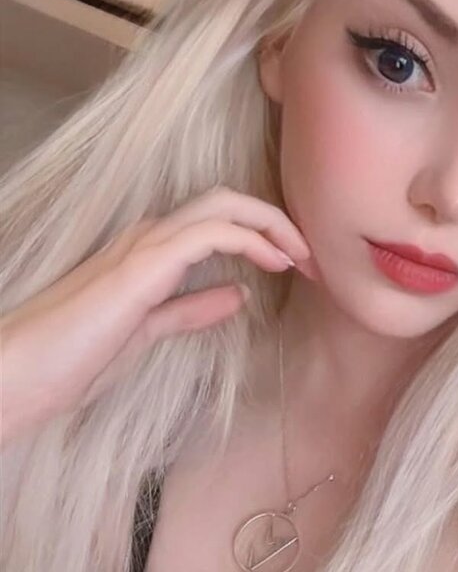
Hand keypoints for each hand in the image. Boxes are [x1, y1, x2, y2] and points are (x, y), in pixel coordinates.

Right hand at [0, 186, 314, 446]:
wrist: (23, 371)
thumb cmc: (75, 355)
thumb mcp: (149, 331)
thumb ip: (191, 310)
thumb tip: (238, 295)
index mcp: (150, 250)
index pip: (220, 220)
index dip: (267, 235)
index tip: (301, 267)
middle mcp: (149, 235)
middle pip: (229, 201)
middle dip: (279, 222)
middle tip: (315, 259)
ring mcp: (145, 244)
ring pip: (225, 205)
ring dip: (275, 227)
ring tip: (305, 260)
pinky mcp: (143, 264)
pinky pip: (211, 232)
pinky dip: (252, 240)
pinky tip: (275, 263)